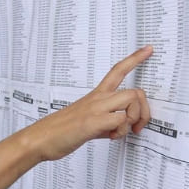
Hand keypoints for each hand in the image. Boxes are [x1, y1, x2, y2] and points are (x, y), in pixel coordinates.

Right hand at [28, 45, 152, 161]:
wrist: (39, 139)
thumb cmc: (59, 131)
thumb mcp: (86, 123)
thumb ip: (104, 122)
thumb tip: (119, 128)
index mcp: (95, 96)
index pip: (117, 71)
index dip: (135, 59)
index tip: (148, 49)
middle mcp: (97, 99)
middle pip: (134, 91)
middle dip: (144, 110)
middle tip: (137, 126)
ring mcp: (95, 109)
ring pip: (131, 101)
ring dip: (133, 119)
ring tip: (120, 132)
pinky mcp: (92, 122)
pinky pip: (120, 120)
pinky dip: (120, 131)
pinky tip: (109, 136)